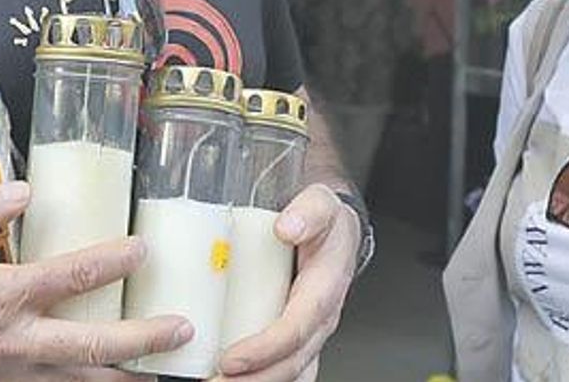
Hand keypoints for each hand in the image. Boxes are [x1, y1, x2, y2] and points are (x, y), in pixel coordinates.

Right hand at [0, 182, 191, 381]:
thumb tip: (23, 191)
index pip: (71, 277)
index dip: (113, 262)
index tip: (143, 249)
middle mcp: (9, 340)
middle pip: (91, 345)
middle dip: (142, 339)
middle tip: (184, 330)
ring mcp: (3, 372)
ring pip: (75, 378)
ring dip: (121, 375)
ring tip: (163, 373)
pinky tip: (103, 379)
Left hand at [213, 184, 358, 381]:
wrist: (336, 229)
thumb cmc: (326, 221)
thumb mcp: (321, 204)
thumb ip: (308, 212)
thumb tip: (286, 227)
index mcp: (325, 289)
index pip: (296, 329)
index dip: (265, 349)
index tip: (231, 360)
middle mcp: (320, 319)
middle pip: (291, 364)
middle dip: (254, 380)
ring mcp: (310, 332)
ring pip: (290, 373)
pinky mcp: (298, 337)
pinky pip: (285, 370)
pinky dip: (261, 380)